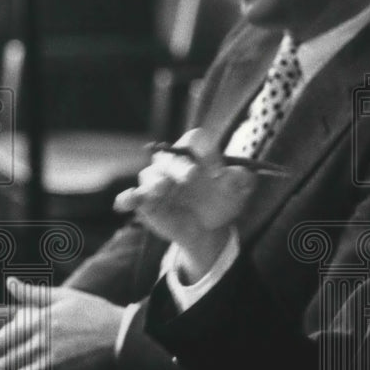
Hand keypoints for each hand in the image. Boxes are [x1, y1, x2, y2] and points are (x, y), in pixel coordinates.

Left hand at [0, 278, 124, 369]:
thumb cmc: (89, 308)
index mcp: (41, 319)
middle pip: (10, 353)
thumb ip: (33, 293)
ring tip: (4, 368)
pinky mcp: (61, 362)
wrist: (115, 329)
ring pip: (20, 366)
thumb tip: (10, 283)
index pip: (7, 335)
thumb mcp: (62, 296)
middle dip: (0, 358)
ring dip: (9, 368)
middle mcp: (43, 338)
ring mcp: (52, 352)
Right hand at [114, 129, 255, 277]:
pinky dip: (127, 198)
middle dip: (180, 166)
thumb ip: (242, 180)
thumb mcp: (239, 191)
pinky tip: (127, 201)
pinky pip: (130, 197)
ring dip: (156, 182)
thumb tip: (239, 173)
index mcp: (195, 153)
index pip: (196, 140)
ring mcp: (156, 182)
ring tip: (163, 188)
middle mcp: (172, 163)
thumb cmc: (222, 201)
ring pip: (149, 176)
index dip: (206, 149)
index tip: (219, 168)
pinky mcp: (145, 203)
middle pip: (170, 157)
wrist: (209, 229)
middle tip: (191, 175)